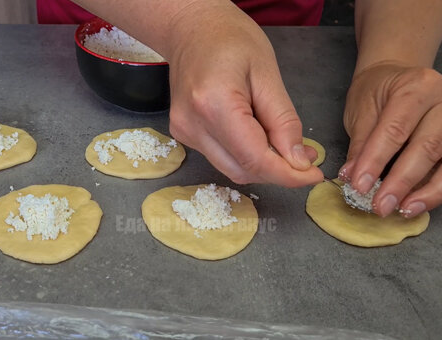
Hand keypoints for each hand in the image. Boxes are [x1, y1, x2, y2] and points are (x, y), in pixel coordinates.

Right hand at [165, 2, 322, 186]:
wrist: (191, 29)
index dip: (288, 174)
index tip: (314, 175)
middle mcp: (193, 125)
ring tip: (283, 143)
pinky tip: (255, 133)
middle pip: (243, 170)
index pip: (255, 159)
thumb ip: (284, 121)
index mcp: (214, 105)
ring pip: (232, 169)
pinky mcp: (183, 135)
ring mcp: (184, 132)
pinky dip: (244, 154)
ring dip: (262, 164)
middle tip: (305, 157)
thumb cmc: (230, 39)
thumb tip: (299, 161)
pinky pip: (221, 158)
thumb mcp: (268, 73)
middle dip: (278, 171)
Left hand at [340, 61, 441, 216]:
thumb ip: (361, 145)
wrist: (397, 76)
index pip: (395, 130)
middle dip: (401, 181)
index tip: (359, 185)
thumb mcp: (362, 111)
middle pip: (427, 146)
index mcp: (416, 86)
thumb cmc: (377, 92)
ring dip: (427, 191)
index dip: (376, 161)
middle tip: (380, 205)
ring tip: (403, 210)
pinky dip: (437, 189)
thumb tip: (352, 177)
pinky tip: (419, 203)